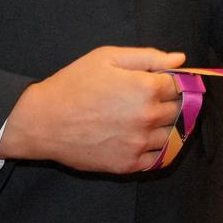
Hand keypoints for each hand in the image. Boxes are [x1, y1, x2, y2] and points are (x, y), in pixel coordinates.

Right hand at [0, 46, 187, 172]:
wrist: (41, 122)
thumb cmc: (73, 85)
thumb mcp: (108, 58)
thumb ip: (149, 57)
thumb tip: (180, 60)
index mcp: (146, 88)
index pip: (181, 86)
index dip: (174, 82)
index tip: (163, 83)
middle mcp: (148, 117)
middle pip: (179, 110)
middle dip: (170, 102)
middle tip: (150, 99)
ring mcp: (139, 143)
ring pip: (172, 134)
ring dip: (166, 125)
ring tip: (144, 118)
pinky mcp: (128, 164)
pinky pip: (159, 158)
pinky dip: (158, 149)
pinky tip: (144, 138)